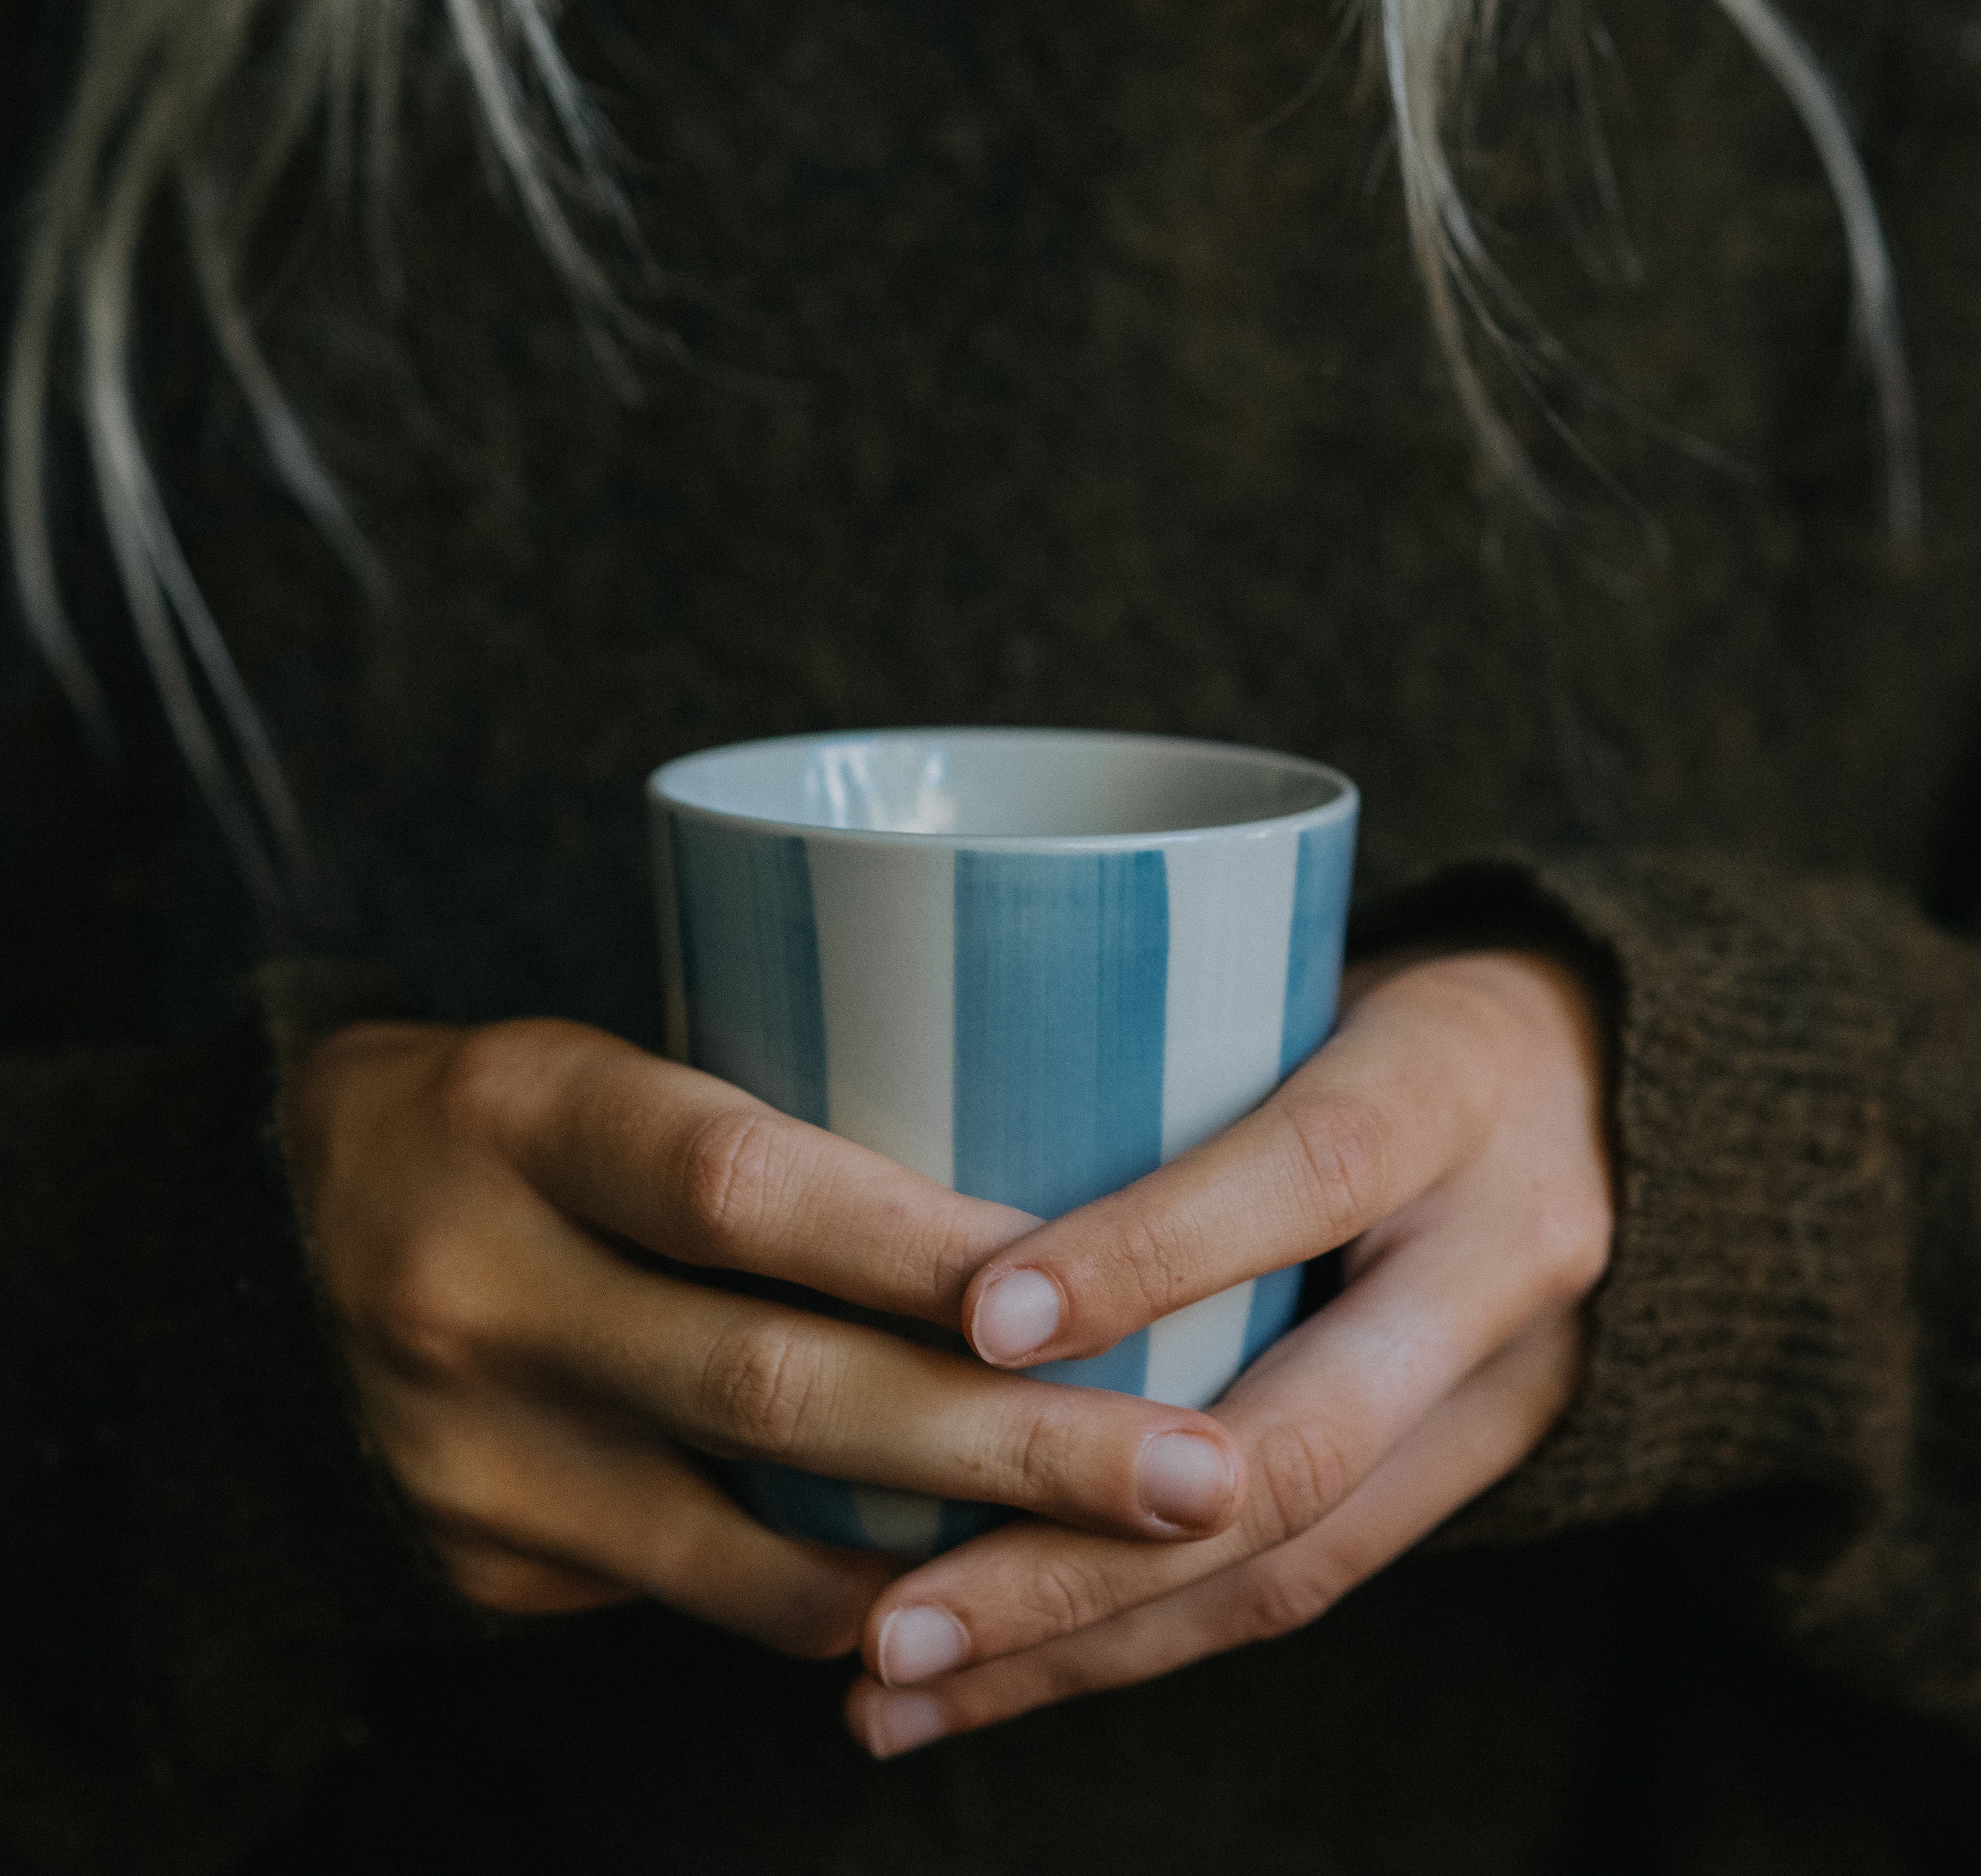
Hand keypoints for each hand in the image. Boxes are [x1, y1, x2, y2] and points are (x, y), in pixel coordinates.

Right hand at [288, 1018, 1248, 1654]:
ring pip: (755, 1533)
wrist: (254, 1254)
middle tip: (1204, 1471)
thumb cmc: (501, 1125)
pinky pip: (706, 1599)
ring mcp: (474, 1449)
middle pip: (777, 1383)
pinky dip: (853, 1605)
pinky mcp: (487, 1560)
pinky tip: (977, 1603)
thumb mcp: (600, 1065)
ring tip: (1144, 1558)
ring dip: (968, 1563)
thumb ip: (768, 1132)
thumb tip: (1015, 1204)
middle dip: (1014, 1442)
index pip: (738, 1179)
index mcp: (520, 1115)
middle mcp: (483, 1287)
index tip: (1105, 1281)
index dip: (920, 1241)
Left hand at [844, 950, 1612, 1752]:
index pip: (1309, 1169)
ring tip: (899, 1692)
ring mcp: (1505, 1390)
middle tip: (891, 1618)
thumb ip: (1163, 1038)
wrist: (1614, 1093)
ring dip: (1084, 1643)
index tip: (978, 1319)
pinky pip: (1302, 1585)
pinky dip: (1141, 1642)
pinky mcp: (1475, 1473)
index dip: (1149, 1251)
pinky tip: (1002, 1678)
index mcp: (1450, 1088)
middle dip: (1082, 1550)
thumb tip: (918, 1094)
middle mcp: (1500, 1254)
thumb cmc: (1389, 1012)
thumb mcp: (1312, 967)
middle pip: (1303, 1438)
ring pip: (1293, 1558)